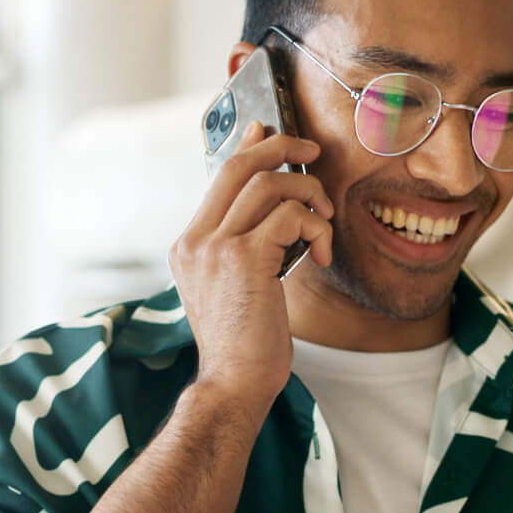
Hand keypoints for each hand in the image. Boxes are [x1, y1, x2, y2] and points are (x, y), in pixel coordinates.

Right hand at [169, 121, 334, 413]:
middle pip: (238, 165)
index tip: (269, 129)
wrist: (234, 383)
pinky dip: (315, 225)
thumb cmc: (245, 344)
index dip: (248, 146)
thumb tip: (275, 211)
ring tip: (324, 222)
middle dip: (280, 147)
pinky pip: (290, 215)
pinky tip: (320, 252)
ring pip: (268, 184)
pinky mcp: (242, 258)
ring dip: (308, 195)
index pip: (218, 177)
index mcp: (188, 246)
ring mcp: (214, 247)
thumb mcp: (236, 288)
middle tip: (312, 152)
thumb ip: (245, 248)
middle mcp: (194, 240)